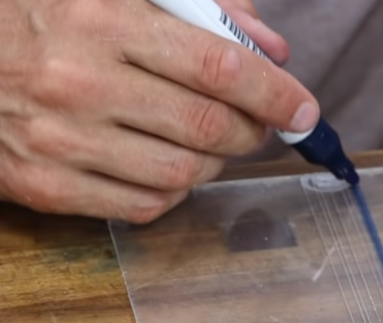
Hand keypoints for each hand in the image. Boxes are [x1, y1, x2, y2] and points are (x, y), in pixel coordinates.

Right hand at [0, 0, 317, 222]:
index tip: (303, 109)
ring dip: (215, 163)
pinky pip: (142, 207)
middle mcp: (79, 81)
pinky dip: (173, 193)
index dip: (274, 93)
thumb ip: (201, 7)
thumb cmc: (44, 16)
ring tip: (211, 142)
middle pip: (208, 126)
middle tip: (260, 126)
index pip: (218, 66)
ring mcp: (59, 139)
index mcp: (101, 18)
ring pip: (182, 173)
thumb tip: (272, 50)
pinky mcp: (44, 185)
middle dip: (252, 131)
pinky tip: (168, 166)